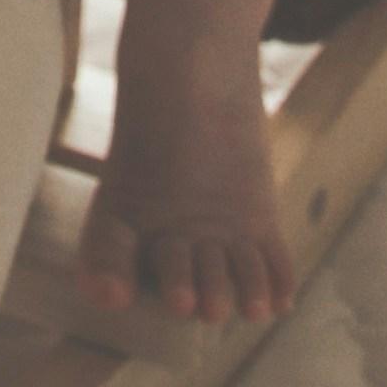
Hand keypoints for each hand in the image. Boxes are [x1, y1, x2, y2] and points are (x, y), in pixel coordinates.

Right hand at [79, 41, 295, 328]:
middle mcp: (170, 244)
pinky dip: (276, 283)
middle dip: (193, 293)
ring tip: (251, 305)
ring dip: (240, 293)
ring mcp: (216, 237)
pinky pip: (268, 264)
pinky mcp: (256, 226)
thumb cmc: (156, 116)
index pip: (114, 267)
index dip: (115, 283)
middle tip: (198, 302)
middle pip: (181, 283)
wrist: (198, 81)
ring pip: (228, 280)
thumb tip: (107, 289)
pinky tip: (279, 299)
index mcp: (126, 229)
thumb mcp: (125, 167)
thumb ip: (116, 212)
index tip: (125, 294)